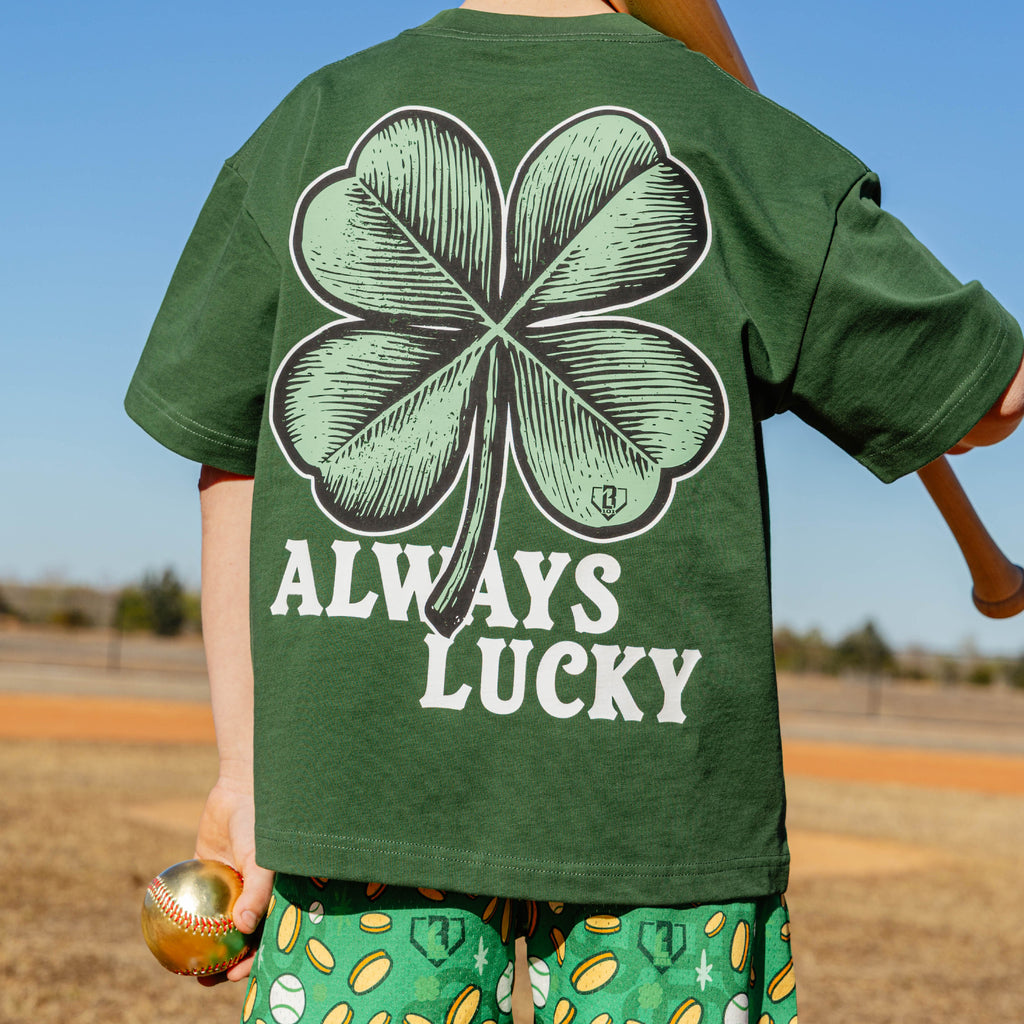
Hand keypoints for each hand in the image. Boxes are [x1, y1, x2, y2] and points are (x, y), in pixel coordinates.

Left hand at [193, 771, 274, 984]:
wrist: (241, 790)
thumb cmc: (261, 825)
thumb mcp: (264, 858)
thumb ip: (258, 892)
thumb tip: (244, 929)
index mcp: (270, 896)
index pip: (263, 937)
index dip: (252, 960)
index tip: (236, 975)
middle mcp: (249, 894)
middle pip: (235, 939)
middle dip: (223, 964)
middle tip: (204, 979)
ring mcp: (227, 885)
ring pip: (211, 924)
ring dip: (199, 947)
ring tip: (182, 967)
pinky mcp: (205, 870)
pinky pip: (189, 897)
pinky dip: (179, 914)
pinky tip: (164, 929)